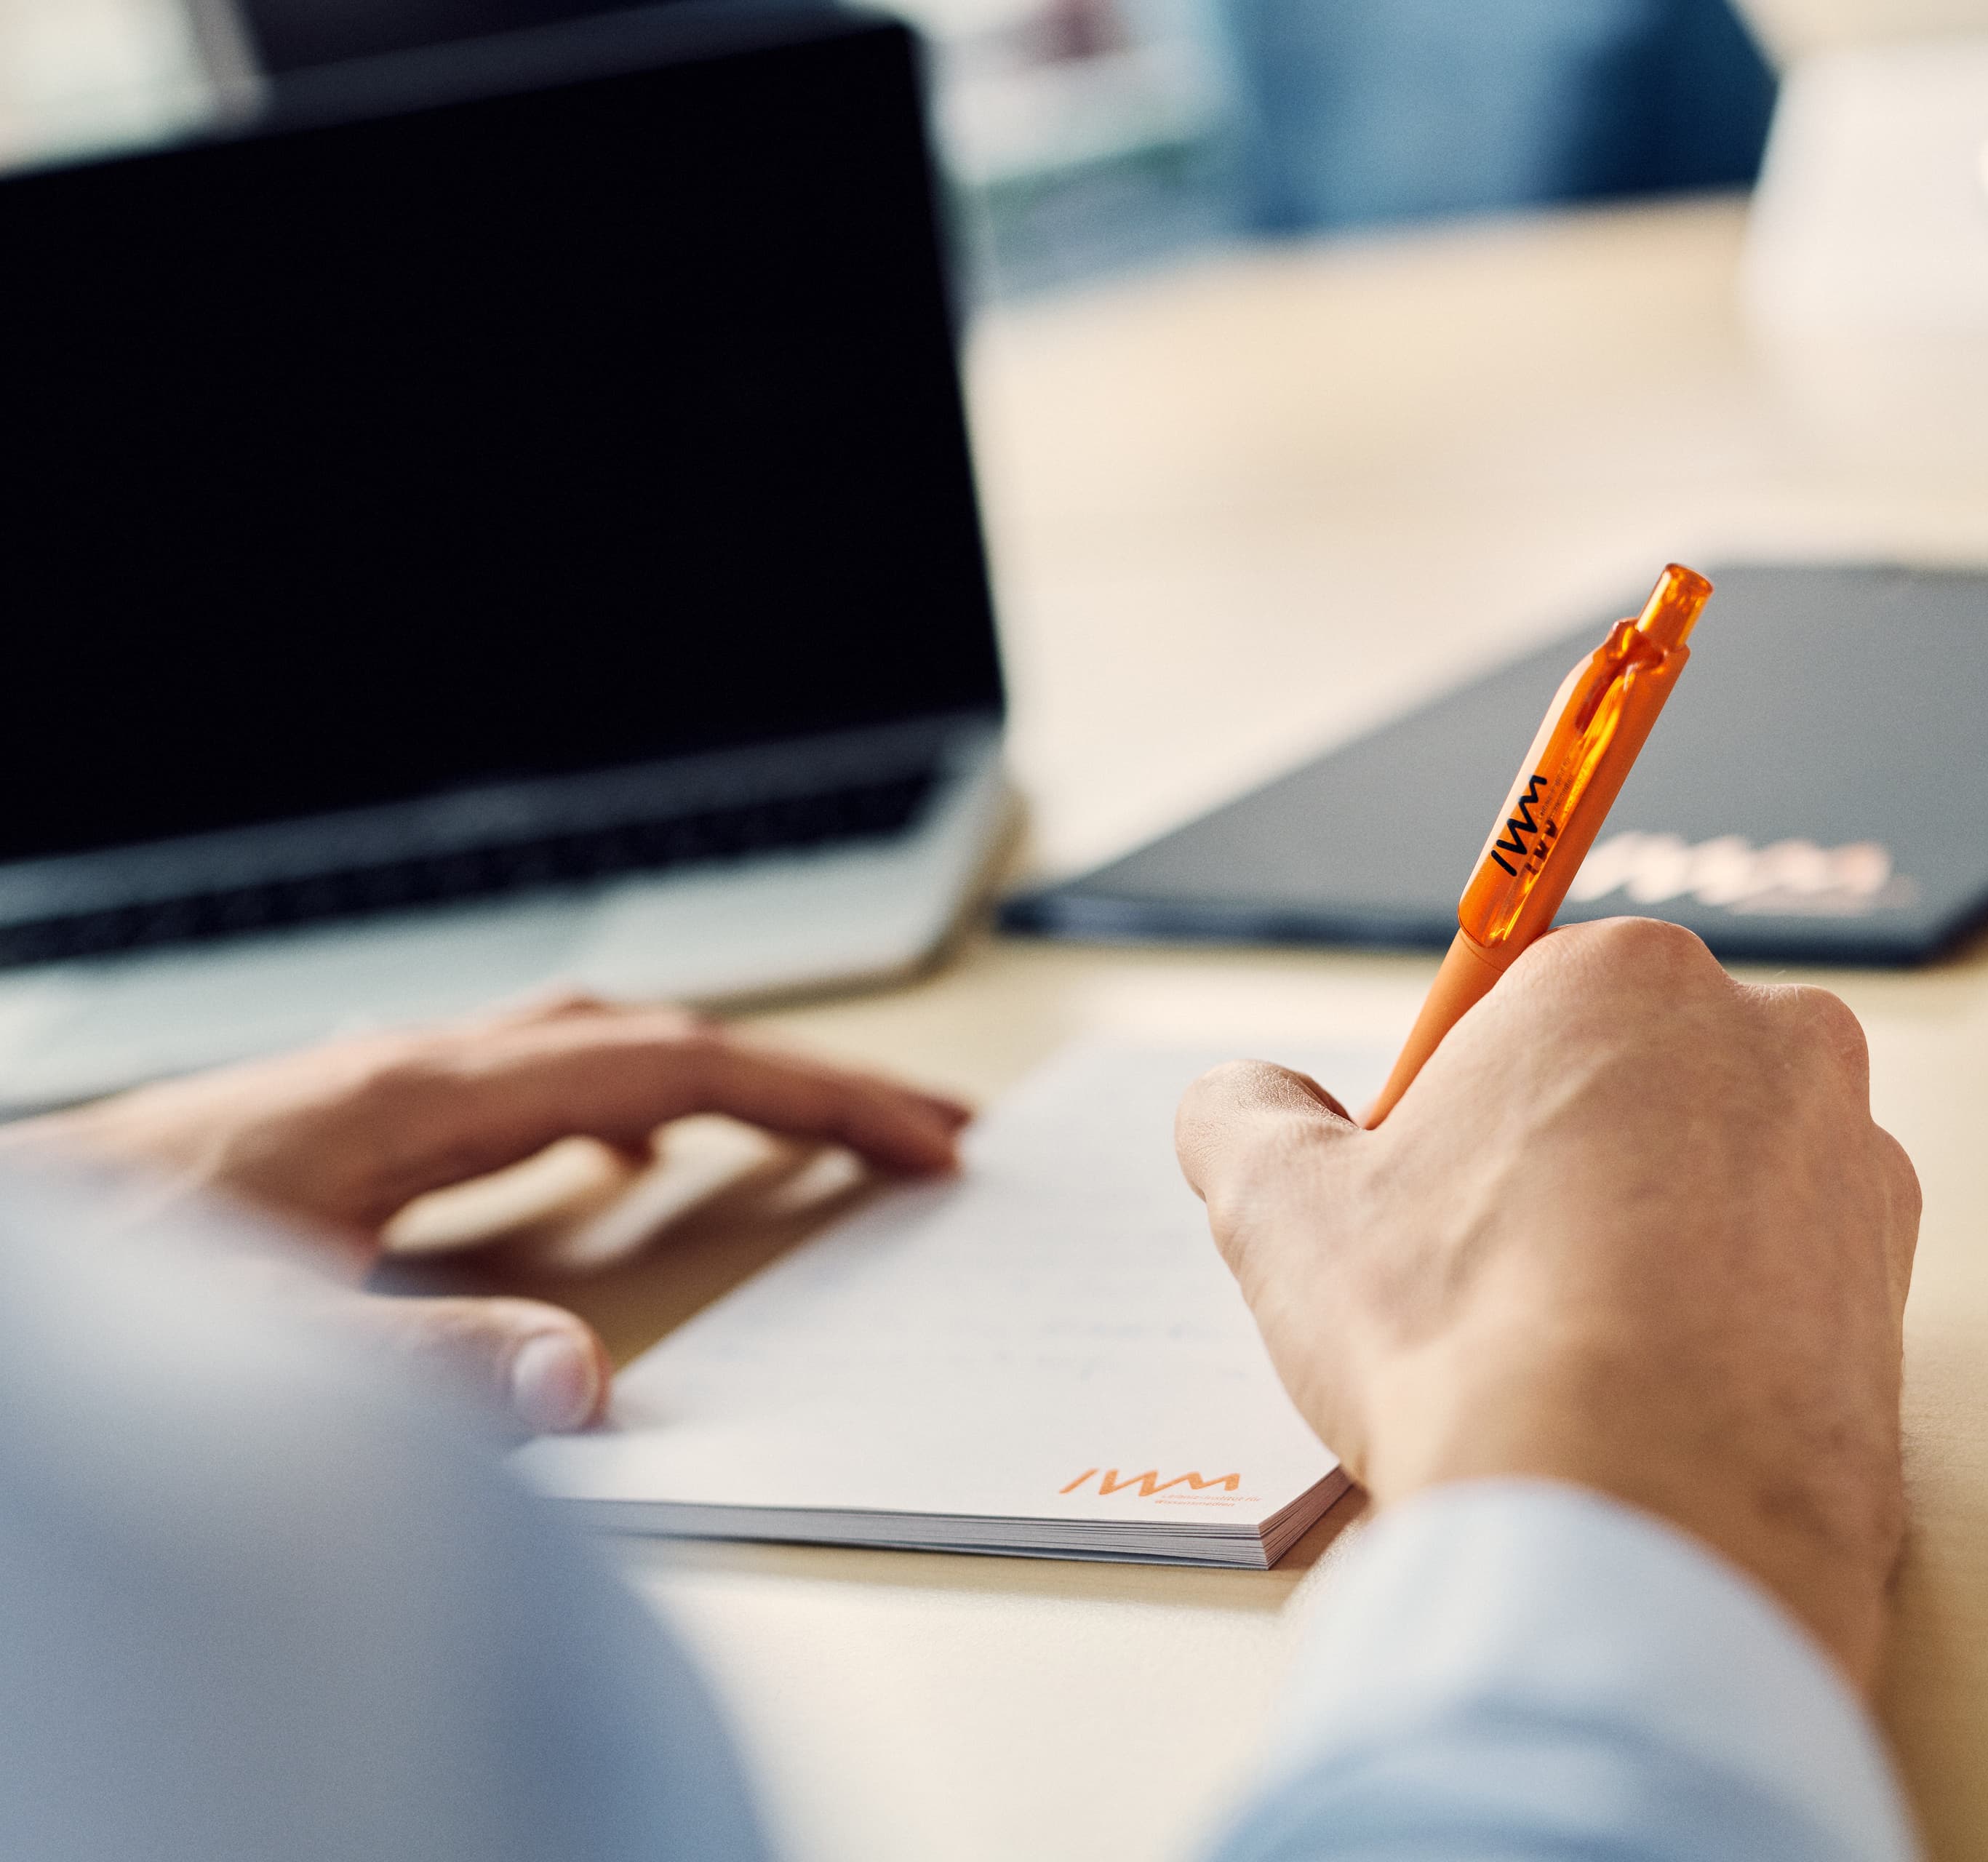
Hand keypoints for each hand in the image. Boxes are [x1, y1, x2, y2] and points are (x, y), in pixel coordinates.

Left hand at [2, 996, 967, 1435]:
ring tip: (807, 1133)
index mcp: (420, 1098)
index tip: (925, 1139)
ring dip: (721, 1084)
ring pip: (599, 1051)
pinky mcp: (357, 1130)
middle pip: (661, 1041)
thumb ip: (421, 1367)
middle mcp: (416, 1071)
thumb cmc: (100, 1284)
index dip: (819, 1098)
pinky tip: (618, 1165)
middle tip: (923, 1135)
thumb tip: (585, 1379)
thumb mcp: (263, 1348)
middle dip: (808, 1082)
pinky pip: (534, 1089)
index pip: (673, 1067)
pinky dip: (622, 1108)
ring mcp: (389, 1091)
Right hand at [1177, 918, 1919, 1694]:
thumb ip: (1244, 1119)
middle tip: (1487, 1286)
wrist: (1645, 1520)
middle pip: (1630, 1085)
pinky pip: (1781, 1282)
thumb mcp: (1283, 1209)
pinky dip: (1722, 1328)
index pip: (1521, 1011)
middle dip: (1562, 1167)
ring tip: (1573, 1360)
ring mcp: (1853, 1161)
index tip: (1429, 1201)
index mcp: (1623, 974)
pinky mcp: (1897, 1286)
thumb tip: (1240, 1103)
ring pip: (1711, 1184)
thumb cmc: (1469, 1339)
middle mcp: (1769, 1037)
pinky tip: (1654, 1402)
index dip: (1455, 1113)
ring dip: (1647, 1249)